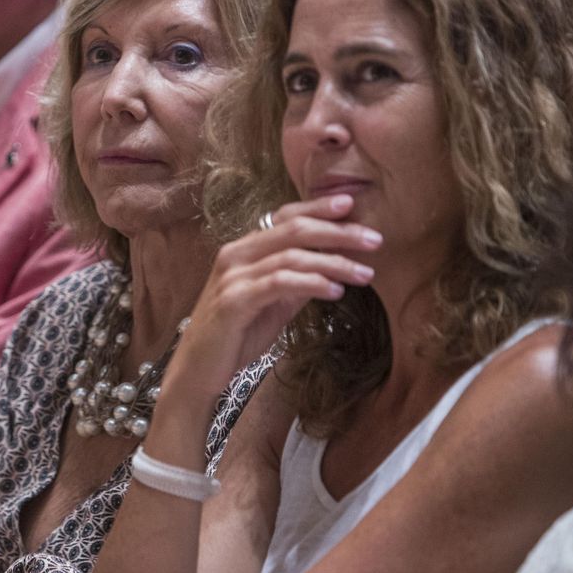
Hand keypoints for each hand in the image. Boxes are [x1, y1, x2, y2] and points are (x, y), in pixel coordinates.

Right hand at [172, 193, 381, 392]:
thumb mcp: (271, 305)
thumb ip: (295, 282)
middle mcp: (235, 256)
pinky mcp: (235, 301)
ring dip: (334, 263)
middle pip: (293, 230)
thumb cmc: (234, 337)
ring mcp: (233, 277)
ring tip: (365, 274)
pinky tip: (336, 291)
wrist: (197, 369)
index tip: (350, 204)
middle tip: (374, 240)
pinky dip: (312, 283)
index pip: (284, 217)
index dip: (317, 208)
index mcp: (243, 250)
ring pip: (292, 256)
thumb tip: (330, 269)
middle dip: (338, 232)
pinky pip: (280, 283)